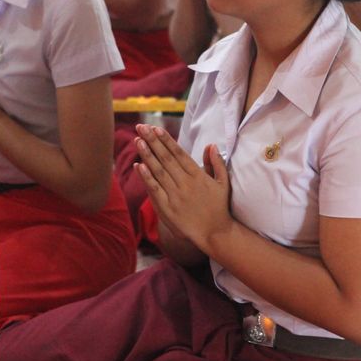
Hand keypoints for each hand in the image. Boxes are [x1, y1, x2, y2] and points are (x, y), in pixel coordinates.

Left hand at [134, 124, 232, 251]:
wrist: (215, 233)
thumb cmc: (219, 207)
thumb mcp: (222, 183)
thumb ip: (216, 163)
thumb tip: (211, 145)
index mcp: (198, 176)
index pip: (179, 154)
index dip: (166, 140)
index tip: (156, 129)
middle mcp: (185, 183)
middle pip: (166, 158)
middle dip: (152, 141)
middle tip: (141, 127)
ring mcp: (175, 196)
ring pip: (159, 171)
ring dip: (147, 155)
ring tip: (137, 140)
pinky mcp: (168, 209)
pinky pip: (155, 190)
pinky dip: (146, 178)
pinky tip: (138, 166)